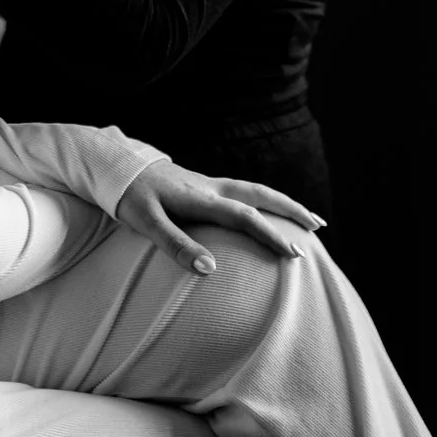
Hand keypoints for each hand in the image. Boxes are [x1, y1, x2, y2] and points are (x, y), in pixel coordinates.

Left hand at [113, 158, 325, 274]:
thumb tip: (209, 269)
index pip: (245, 217)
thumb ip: (175, 245)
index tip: (294, 254)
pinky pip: (244, 191)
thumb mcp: (145, 224)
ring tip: (306, 217)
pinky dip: (265, 200)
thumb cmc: (129, 197)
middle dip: (291, 210)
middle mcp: (211, 187)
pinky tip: (268, 211)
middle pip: (261, 194)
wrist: (116, 167)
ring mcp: (209, 184)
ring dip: (282, 202)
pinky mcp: (204, 185)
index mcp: (201, 198)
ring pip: (255, 190)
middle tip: (320, 226)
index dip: (271, 235)